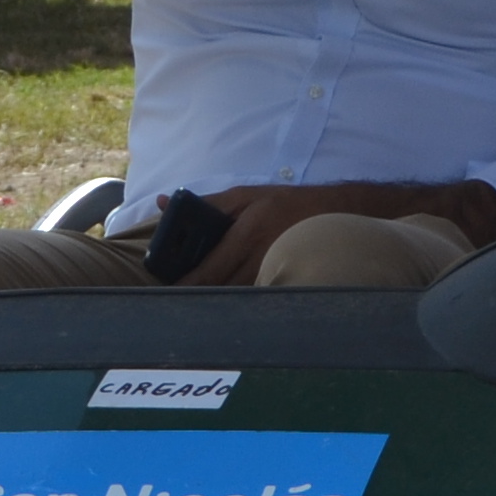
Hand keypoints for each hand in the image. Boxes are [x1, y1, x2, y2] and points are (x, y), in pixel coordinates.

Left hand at [175, 184, 361, 286]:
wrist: (331, 214)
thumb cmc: (282, 204)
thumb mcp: (243, 196)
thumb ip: (204, 203)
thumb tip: (164, 203)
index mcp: (247, 235)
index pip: (210, 270)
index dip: (187, 284)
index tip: (168, 291)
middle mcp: (260, 259)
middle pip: (220, 290)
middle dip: (197, 294)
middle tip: (176, 296)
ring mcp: (273, 275)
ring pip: (235, 298)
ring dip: (216, 298)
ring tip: (198, 297)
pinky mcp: (282, 285)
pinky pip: (252, 299)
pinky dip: (236, 299)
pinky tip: (228, 295)